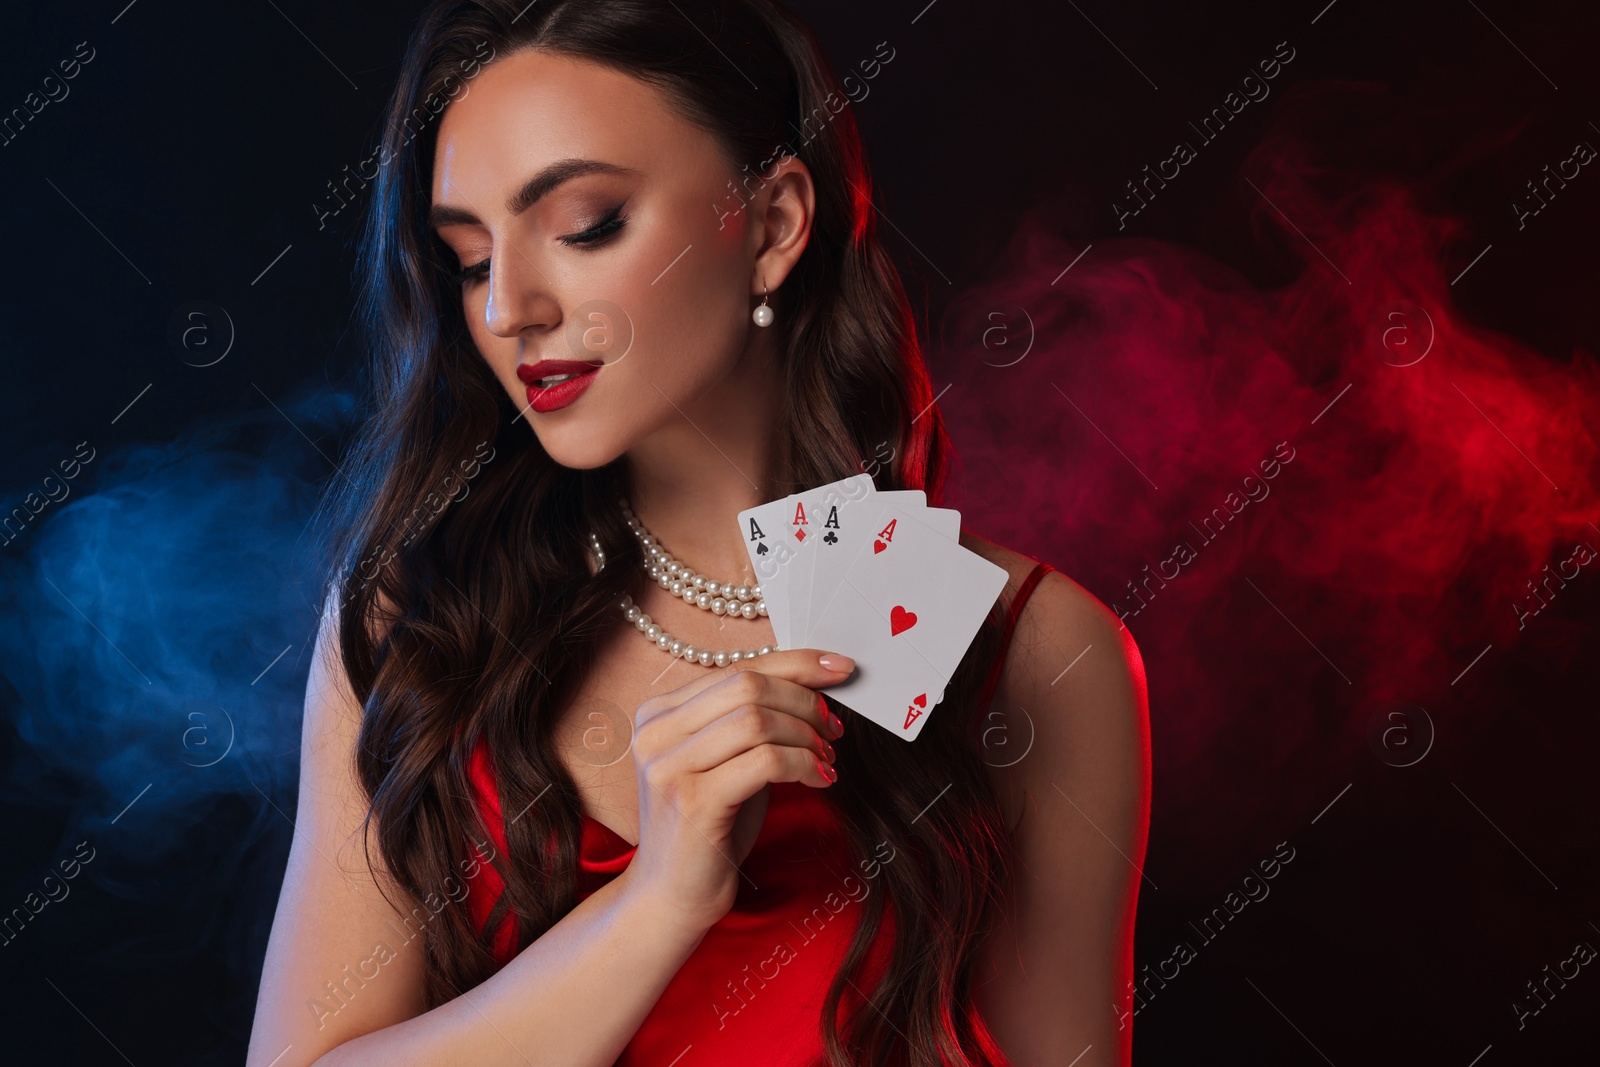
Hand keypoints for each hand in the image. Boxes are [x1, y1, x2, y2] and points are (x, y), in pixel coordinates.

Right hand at [618, 649, 853, 934]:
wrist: (672, 896)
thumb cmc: (709, 826)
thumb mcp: (725, 760)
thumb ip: (750, 718)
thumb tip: (814, 682)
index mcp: (659, 712)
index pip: (737, 667)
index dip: (795, 663)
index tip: (840, 668)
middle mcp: (655, 732)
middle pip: (748, 686)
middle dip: (804, 701)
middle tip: (834, 727)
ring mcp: (669, 767)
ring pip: (758, 720)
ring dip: (806, 735)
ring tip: (827, 757)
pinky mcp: (693, 802)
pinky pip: (765, 761)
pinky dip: (804, 764)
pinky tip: (821, 779)